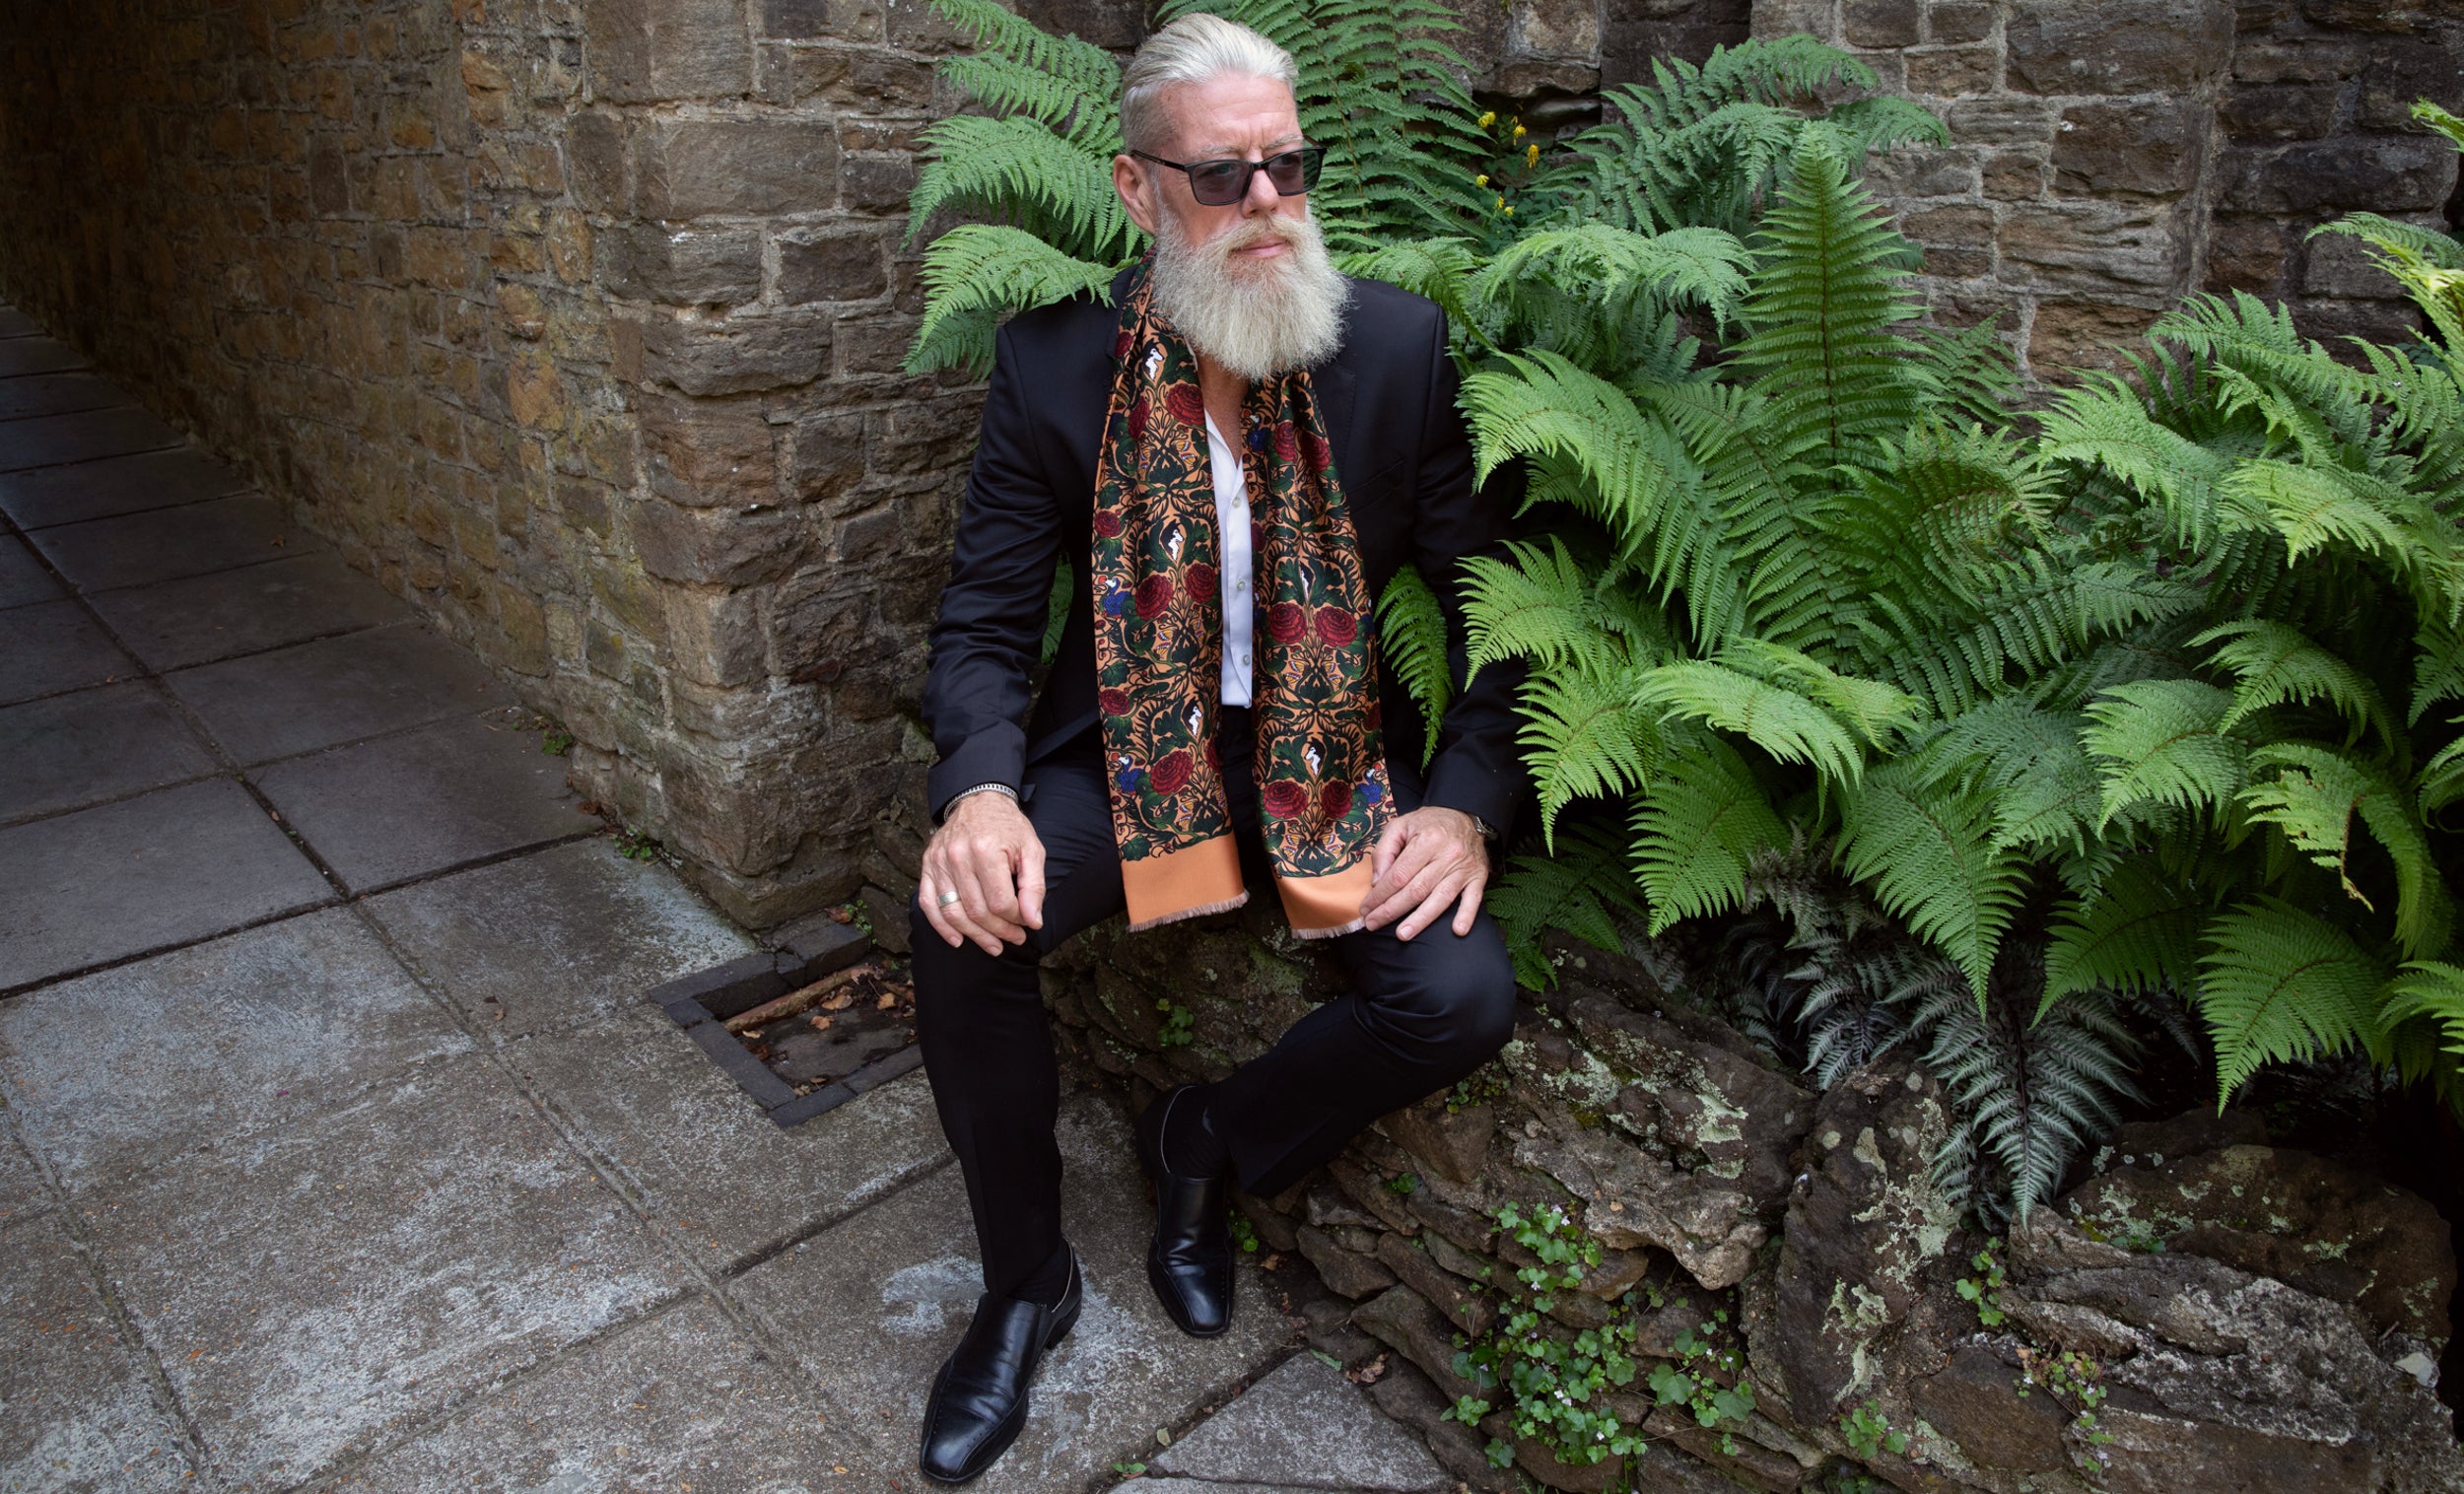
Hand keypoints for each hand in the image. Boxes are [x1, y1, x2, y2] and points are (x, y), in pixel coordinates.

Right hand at [917, 792, 1045, 954]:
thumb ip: (1034, 886)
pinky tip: (958, 940)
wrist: (978, 801)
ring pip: (953, 912)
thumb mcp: (1032, 850)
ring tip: (993, 946)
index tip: (1026, 922)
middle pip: (977, 911)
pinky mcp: (927, 865)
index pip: (1000, 902)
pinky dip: (941, 926)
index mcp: (987, 850)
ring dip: (974, 936)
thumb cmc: (1008, 827)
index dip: (1015, 919)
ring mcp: (939, 862)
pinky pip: (928, 903)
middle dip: (998, 931)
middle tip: (1014, 939)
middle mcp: (959, 856)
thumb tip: (1033, 921)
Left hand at [1361, 806, 1488, 941]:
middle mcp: (1448, 855)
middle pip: (1416, 890)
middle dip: (1391, 910)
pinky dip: (1466, 915)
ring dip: (1421, 920)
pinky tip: (1457, 931)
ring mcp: (1464, 868)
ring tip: (1403, 935)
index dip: (1380, 894)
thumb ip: (1384, 852)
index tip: (1366, 908)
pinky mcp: (1478, 877)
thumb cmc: (1428, 823)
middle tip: (1373, 924)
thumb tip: (1377, 883)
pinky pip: (1474, 899)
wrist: (1465, 815)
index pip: (1399, 875)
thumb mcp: (1400, 826)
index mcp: (1427, 840)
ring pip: (1441, 899)